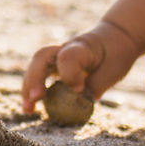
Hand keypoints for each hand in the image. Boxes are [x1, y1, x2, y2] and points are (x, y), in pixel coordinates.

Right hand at [20, 20, 140, 113]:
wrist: (115, 35)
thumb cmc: (116, 52)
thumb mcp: (114, 69)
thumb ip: (96, 85)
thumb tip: (80, 106)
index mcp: (84, 46)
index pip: (68, 56)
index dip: (69, 74)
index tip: (79, 89)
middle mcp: (66, 47)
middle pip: (42, 57)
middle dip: (35, 78)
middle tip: (35, 99)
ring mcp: (58, 55)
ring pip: (36, 65)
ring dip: (28, 87)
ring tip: (28, 109)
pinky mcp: (55, 64)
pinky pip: (39, 74)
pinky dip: (33, 90)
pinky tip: (32, 107)